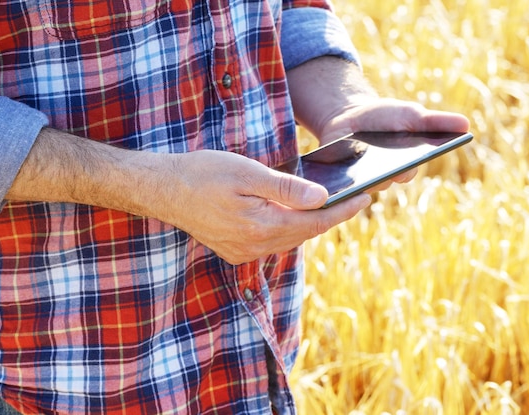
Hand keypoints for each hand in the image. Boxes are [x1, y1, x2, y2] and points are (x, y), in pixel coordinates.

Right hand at [6, 129, 370, 264]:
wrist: (162, 189)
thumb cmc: (202, 173)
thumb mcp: (247, 172)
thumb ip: (286, 189)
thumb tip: (323, 198)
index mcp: (261, 227)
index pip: (315, 221)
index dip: (343, 210)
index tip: (365, 198)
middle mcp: (255, 247)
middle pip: (306, 233)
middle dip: (332, 217)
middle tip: (357, 200)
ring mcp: (244, 252)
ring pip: (291, 239)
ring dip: (313, 224)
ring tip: (335, 206)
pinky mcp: (236, 251)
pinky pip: (274, 242)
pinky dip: (291, 228)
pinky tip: (298, 215)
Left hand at [319, 98, 470, 191]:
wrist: (351, 115)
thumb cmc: (387, 117)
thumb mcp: (410, 114)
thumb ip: (435, 122)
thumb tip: (466, 124)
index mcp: (405, 165)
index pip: (407, 172)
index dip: (405, 168)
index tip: (404, 164)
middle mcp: (385, 178)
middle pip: (383, 181)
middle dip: (380, 174)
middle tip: (375, 169)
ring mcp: (362, 180)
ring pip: (360, 185)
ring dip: (357, 179)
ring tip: (352, 171)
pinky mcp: (340, 180)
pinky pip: (339, 185)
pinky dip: (337, 179)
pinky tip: (333, 172)